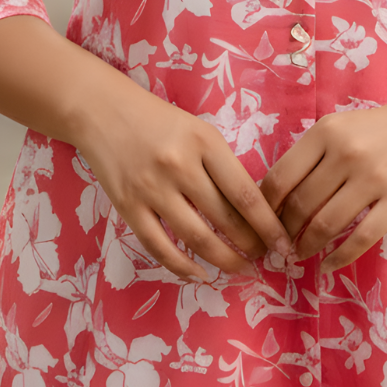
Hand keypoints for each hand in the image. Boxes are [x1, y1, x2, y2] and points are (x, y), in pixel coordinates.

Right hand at [0, 16, 290, 285]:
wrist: (102, 111)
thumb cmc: (159, 121)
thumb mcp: (199, 132)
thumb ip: (223, 166)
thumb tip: (255, 213)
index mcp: (204, 142)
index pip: (246, 194)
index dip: (269, 226)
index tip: (285, 245)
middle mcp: (179, 166)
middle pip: (225, 219)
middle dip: (251, 246)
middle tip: (265, 258)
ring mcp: (151, 189)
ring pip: (196, 238)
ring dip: (223, 260)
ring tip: (240, 268)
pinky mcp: (128, 207)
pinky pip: (160, 247)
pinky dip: (183, 267)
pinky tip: (201, 275)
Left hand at [259, 15, 386, 274]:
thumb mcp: (346, 125)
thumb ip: (315, 154)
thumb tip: (277, 195)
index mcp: (326, 130)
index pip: (280, 177)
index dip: (265, 208)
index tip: (262, 225)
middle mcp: (346, 151)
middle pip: (300, 204)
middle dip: (284, 232)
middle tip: (280, 246)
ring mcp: (374, 176)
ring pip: (325, 224)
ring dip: (307, 246)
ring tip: (301, 255)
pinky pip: (360, 237)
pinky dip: (339, 257)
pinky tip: (329, 264)